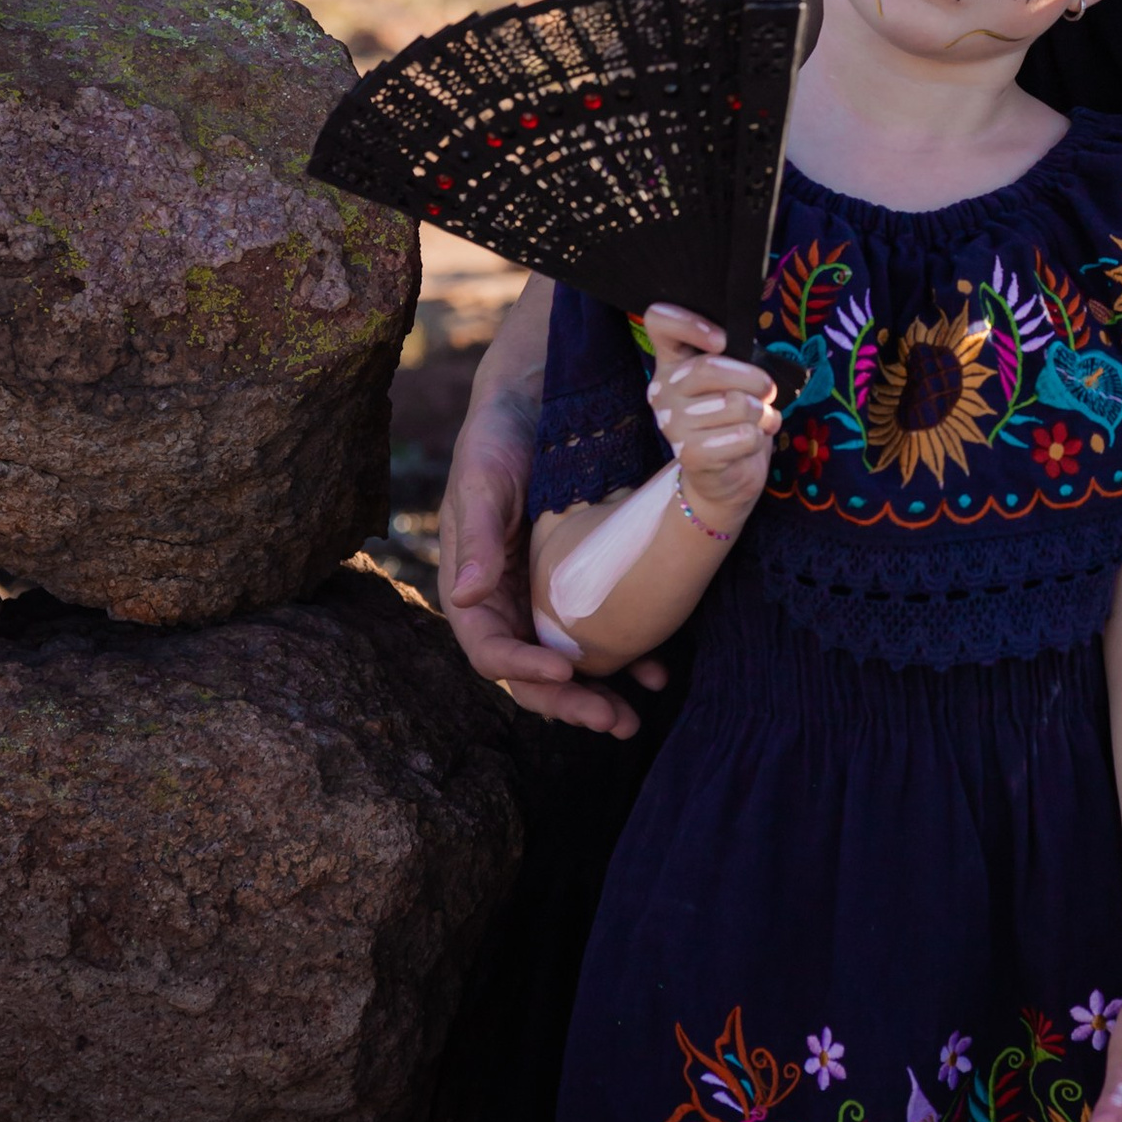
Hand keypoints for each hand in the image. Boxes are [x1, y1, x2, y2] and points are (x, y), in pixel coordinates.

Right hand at [442, 369, 661, 736]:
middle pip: (532, 672)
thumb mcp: (483, 479)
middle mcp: (508, 602)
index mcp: (473, 588)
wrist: (537, 400)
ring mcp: (545, 597)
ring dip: (600, 693)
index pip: (490, 651)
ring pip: (569, 661)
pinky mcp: (581, 581)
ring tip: (634, 715)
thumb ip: (475, 537)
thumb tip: (463, 596)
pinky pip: (602, 629)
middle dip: (570, 702)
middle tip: (614, 721)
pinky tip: (657, 671)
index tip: (564, 673)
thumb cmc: (499, 437)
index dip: (523, 671)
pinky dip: (627, 654)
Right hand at [642, 303, 779, 526]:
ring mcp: (671, 424)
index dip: (690, 323)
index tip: (722, 340)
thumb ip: (733, 355)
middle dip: (753, 378)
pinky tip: (753, 439)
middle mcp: (662, 390)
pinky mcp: (689, 454)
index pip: (659, 321)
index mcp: (670, 362)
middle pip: (708, 368)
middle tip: (767, 390)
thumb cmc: (732, 414)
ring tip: (761, 418)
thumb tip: (746, 345)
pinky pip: (742, 435)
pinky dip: (760, 436)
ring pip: (734, 404)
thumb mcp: (731, 377)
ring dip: (762, 412)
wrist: (725, 473)